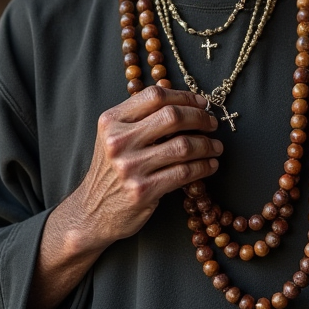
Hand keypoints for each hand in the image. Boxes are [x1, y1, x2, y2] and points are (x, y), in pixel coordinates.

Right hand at [71, 86, 221, 249]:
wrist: (92, 212)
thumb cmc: (111, 170)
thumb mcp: (114, 136)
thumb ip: (140, 116)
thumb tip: (185, 101)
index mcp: (111, 121)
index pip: (154, 96)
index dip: (184, 96)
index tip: (201, 103)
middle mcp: (118, 141)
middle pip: (172, 117)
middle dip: (199, 118)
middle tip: (212, 123)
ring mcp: (130, 167)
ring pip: (182, 146)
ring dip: (206, 145)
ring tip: (216, 147)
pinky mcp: (143, 191)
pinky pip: (184, 173)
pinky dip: (203, 167)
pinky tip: (210, 165)